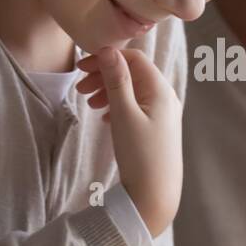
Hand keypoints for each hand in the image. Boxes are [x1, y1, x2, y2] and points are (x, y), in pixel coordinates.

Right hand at [76, 47, 182, 236]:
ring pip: (133, 91)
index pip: (134, 59)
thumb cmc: (140, 155)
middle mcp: (166, 98)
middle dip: (105, 76)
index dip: (107, 58)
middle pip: (133, 74)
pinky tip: (104, 118)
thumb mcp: (123, 114)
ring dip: (109, 92)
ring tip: (88, 104)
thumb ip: (117, 81)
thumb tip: (108, 50)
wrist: (155, 195)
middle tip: (79, 88)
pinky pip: (136, 107)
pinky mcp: (158, 129)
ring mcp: (163, 114)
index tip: (81, 68)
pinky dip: (118, 106)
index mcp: (160, 90)